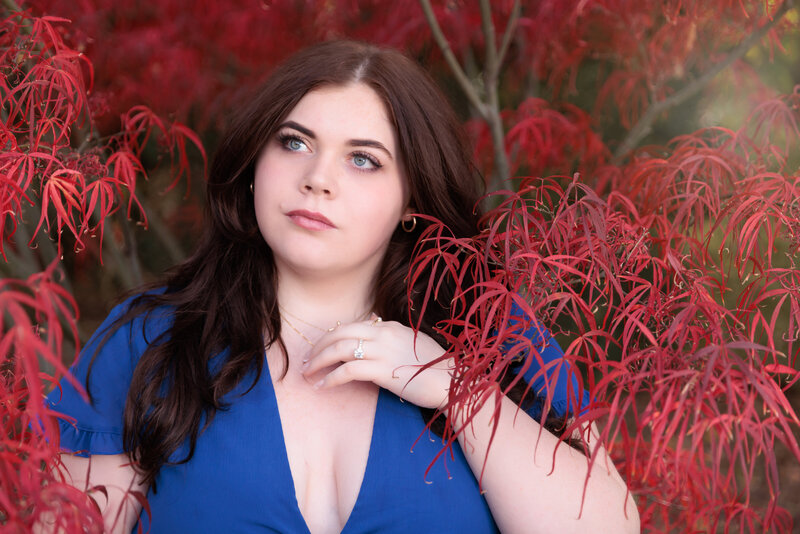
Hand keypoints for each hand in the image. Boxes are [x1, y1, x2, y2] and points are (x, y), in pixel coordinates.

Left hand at [301, 316, 452, 409]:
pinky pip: (347, 371)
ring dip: (319, 361)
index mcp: (389, 326)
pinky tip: (323, 385)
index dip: (332, 337)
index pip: (352, 326)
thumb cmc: (433, 367)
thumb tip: (371, 336)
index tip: (321, 348)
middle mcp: (383, 333)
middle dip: (319, 346)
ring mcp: (382, 350)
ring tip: (308, 372)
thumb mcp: (411, 344)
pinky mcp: (382, 370)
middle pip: (339, 333)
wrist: (451, 381)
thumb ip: (390, 339)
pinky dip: (331, 377)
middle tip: (307, 359)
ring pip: (339, 349)